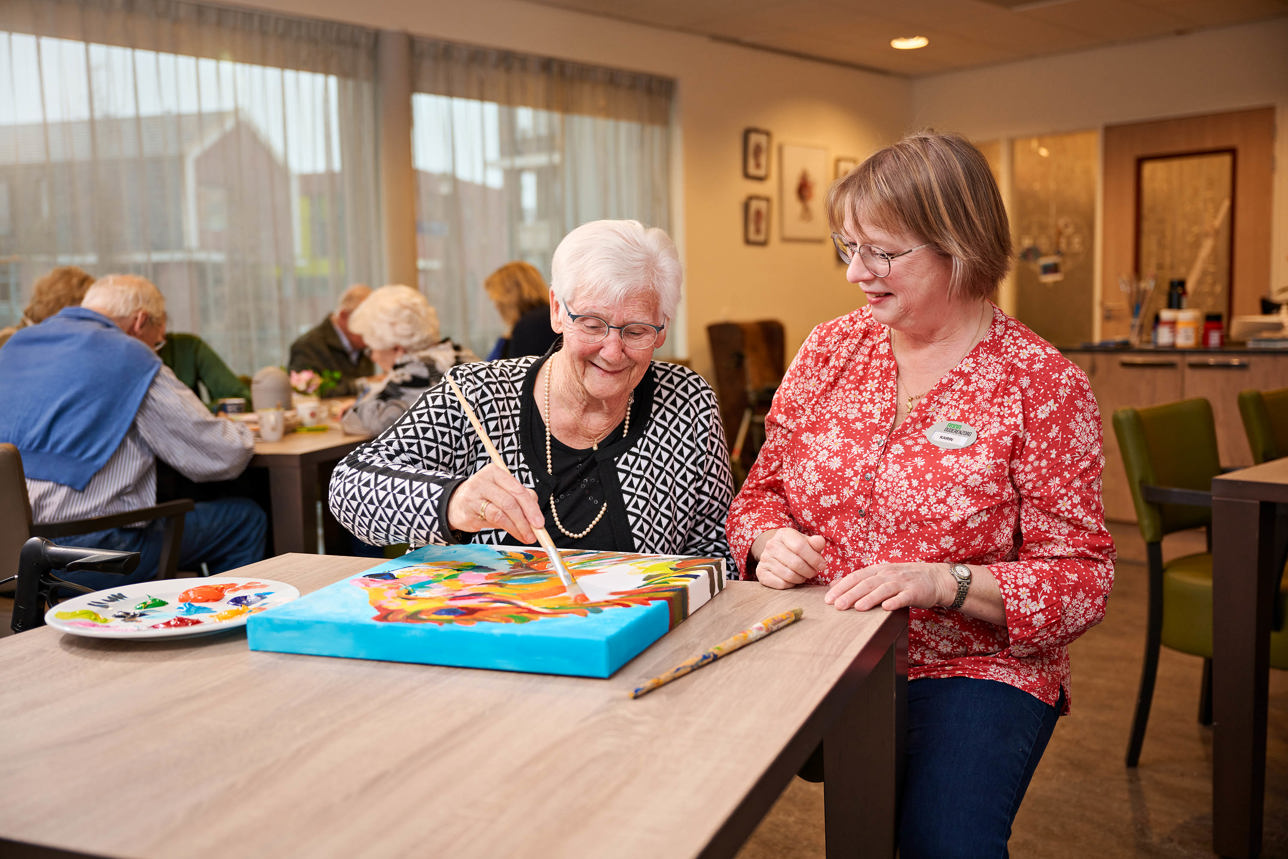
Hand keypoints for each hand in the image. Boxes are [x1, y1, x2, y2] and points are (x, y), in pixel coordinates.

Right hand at [446, 463, 544, 543]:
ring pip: (502, 512)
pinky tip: (514, 534)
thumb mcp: (503, 493)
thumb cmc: (484, 498)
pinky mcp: (468, 510)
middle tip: (535, 533)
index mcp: (495, 472)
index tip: (539, 523)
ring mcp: (474, 494)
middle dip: (526, 520)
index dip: (531, 507)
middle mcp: (483, 480)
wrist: (454, 504)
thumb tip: (536, 517)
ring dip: (517, 527)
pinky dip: (507, 529)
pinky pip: (491, 520)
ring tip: (526, 536)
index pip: (518, 489)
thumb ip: (520, 499)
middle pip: (511, 501)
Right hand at [750, 528, 825, 588]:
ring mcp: (764, 559)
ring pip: (789, 575)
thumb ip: (816, 543)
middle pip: (796, 563)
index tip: (822, 565)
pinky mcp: (761, 573)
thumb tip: (819, 542)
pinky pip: (781, 584)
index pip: (800, 547)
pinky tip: (793, 579)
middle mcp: (771, 545)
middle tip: (814, 572)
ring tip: (804, 575)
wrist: (776, 552)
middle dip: (810, 571)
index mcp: (783, 534)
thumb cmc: (796, 547)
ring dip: (801, 578)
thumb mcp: (807, 542)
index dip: (814, 559)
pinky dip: (791, 584)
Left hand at [824, 562, 953, 611]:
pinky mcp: (915, 592)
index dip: (841, 587)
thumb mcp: (880, 576)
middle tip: (837, 605)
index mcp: (877, 570)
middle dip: (850, 594)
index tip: (828, 598)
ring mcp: (902, 582)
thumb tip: (835, 585)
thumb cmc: (903, 579)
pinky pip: (904, 597)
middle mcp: (887, 574)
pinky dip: (894, 602)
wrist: (934, 578)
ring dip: (870, 598)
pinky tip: (886, 608)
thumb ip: (859, 580)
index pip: (855, 577)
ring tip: (857, 608)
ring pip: (883, 589)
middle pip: (866, 584)